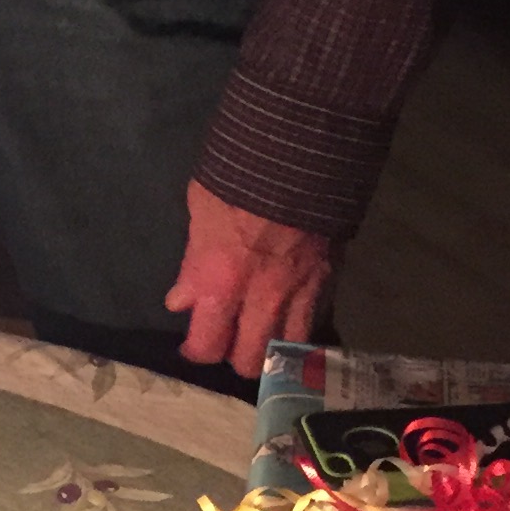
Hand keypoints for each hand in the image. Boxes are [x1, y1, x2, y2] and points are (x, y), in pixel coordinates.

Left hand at [165, 183, 330, 377]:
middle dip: (234, 357)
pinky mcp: (328, 281)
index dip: (197, 351)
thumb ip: (193, 263)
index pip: (207, 346)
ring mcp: (299, 293)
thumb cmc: (239, 172)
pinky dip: (298, 330)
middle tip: (228, 339)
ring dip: (270, 350)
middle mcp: (261, 299)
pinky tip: (288, 319)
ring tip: (260, 335)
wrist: (301, 148)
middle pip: (249, 362)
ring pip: (286, 352)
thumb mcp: (201, 209)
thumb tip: (182, 300)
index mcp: (221, 281)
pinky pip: (313, 323)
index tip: (193, 344)